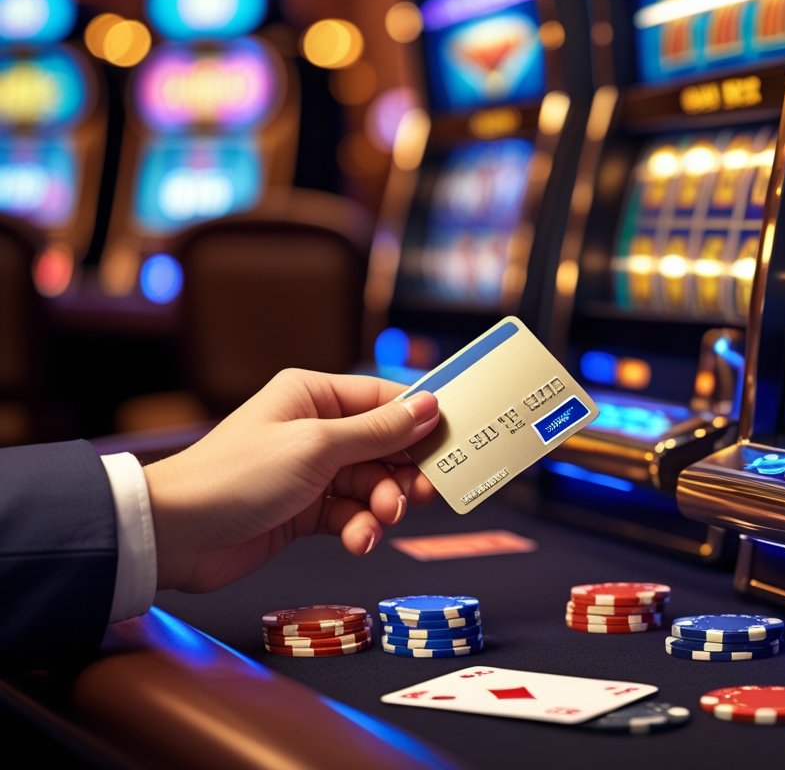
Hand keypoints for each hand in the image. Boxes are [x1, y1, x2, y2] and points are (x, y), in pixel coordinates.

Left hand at [143, 369, 440, 592]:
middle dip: (405, 473)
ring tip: (380, 521)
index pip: (385, 399)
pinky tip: (359, 540)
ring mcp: (312, 472)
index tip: (455, 442)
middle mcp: (316, 429)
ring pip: (373, 485)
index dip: (421, 420)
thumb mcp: (317, 446)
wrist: (177, 535)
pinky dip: (362, 528)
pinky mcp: (307, 511)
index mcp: (314, 396)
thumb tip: (430, 406)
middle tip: (423, 494)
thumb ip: (379, 430)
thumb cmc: (237, 475)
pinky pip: (353, 514)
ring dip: (384, 506)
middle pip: (386, 446)